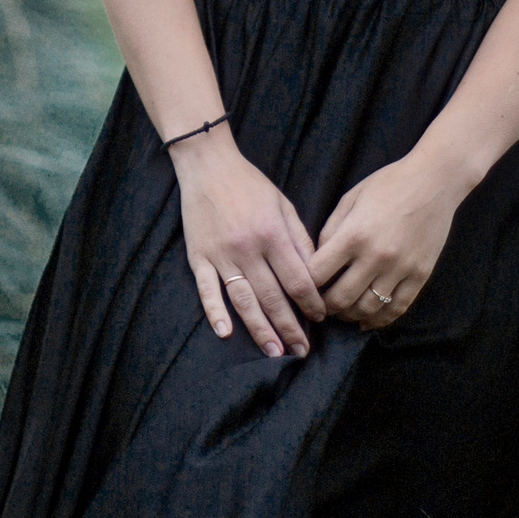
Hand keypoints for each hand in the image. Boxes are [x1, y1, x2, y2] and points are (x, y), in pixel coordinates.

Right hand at [172, 130, 325, 356]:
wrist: (208, 166)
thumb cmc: (251, 185)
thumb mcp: (284, 205)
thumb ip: (300, 239)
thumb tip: (317, 273)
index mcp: (272, 234)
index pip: (297, 279)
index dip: (311, 303)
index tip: (319, 318)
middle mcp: (247, 248)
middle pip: (272, 297)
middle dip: (290, 327)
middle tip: (300, 351)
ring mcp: (220, 254)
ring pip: (243, 300)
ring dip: (259, 328)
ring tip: (273, 351)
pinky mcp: (198, 256)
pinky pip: (207, 289)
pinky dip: (215, 312)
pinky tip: (226, 333)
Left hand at [308, 155, 469, 331]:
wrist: (435, 181)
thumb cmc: (388, 184)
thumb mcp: (350, 199)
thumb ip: (330, 231)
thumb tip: (317, 261)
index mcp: (354, 235)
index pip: (318, 274)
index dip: (305, 284)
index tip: (302, 287)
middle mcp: (376, 256)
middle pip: (340, 298)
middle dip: (325, 307)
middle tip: (320, 306)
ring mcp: (400, 268)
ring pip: (368, 309)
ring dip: (350, 316)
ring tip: (343, 312)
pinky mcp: (420, 275)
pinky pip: (397, 308)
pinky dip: (379, 320)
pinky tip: (367, 321)